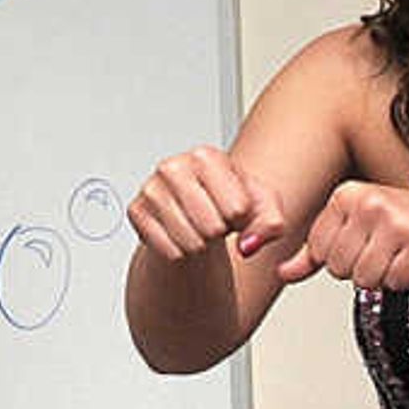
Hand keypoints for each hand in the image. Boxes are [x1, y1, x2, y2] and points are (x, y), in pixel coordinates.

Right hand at [126, 145, 289, 264]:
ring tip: (200, 227)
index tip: (236, 209)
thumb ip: (271, 225)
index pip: (237, 208)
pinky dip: (182, 252)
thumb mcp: (264, 209)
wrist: (198, 212)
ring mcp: (151, 188)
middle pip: (212, 228)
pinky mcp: (136, 212)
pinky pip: (170, 251)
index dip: (243, 219)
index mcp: (207, 156)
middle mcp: (173, 167)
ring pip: (191, 243)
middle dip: (220, 233)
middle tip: (216, 221)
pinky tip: (182, 234)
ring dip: (202, 245)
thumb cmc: (231, 204)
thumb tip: (248, 246)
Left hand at [283, 181, 408, 294]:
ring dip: (385, 277)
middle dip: (363, 270)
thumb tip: (281, 273)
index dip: (342, 259)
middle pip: (339, 269)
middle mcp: (369, 202)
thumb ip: (315, 253)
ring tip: (401, 255)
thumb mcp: (356, 230)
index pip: (318, 251)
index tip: (367, 243)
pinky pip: (395, 283)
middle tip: (387, 250)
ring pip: (365, 280)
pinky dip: (407, 280)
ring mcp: (395, 221)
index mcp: (346, 194)